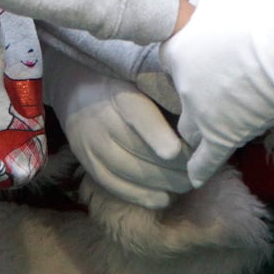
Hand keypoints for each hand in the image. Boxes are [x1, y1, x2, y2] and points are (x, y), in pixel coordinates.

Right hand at [45, 49, 192, 207]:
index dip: (155, 134)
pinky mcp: (88, 164)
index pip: (137, 114)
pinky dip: (141, 197)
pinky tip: (164, 199)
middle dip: (172, 166)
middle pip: (137, 150)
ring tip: (188, 184)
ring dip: (162, 183)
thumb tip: (196, 111)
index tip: (175, 150)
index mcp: (118, 92)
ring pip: (129, 172)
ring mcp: (90, 145)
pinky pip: (115, 186)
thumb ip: (161, 89)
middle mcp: (101, 120)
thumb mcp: (137, 74)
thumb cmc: (121, 78)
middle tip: (198, 170)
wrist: (75, 86)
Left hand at [160, 0, 273, 187]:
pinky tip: (192, 178)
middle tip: (214, 83)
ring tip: (209, 122)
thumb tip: (192, 11)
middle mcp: (181, 86)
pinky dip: (198, 169)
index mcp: (175, 50)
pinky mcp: (222, 138)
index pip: (168, 56)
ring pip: (186, 129)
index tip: (202, 51)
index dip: (186, 53)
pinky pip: (204, 162)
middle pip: (176, 93)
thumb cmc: (256, 18)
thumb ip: (197, 5)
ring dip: (195, 124)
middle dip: (189, 89)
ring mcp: (200, 116)